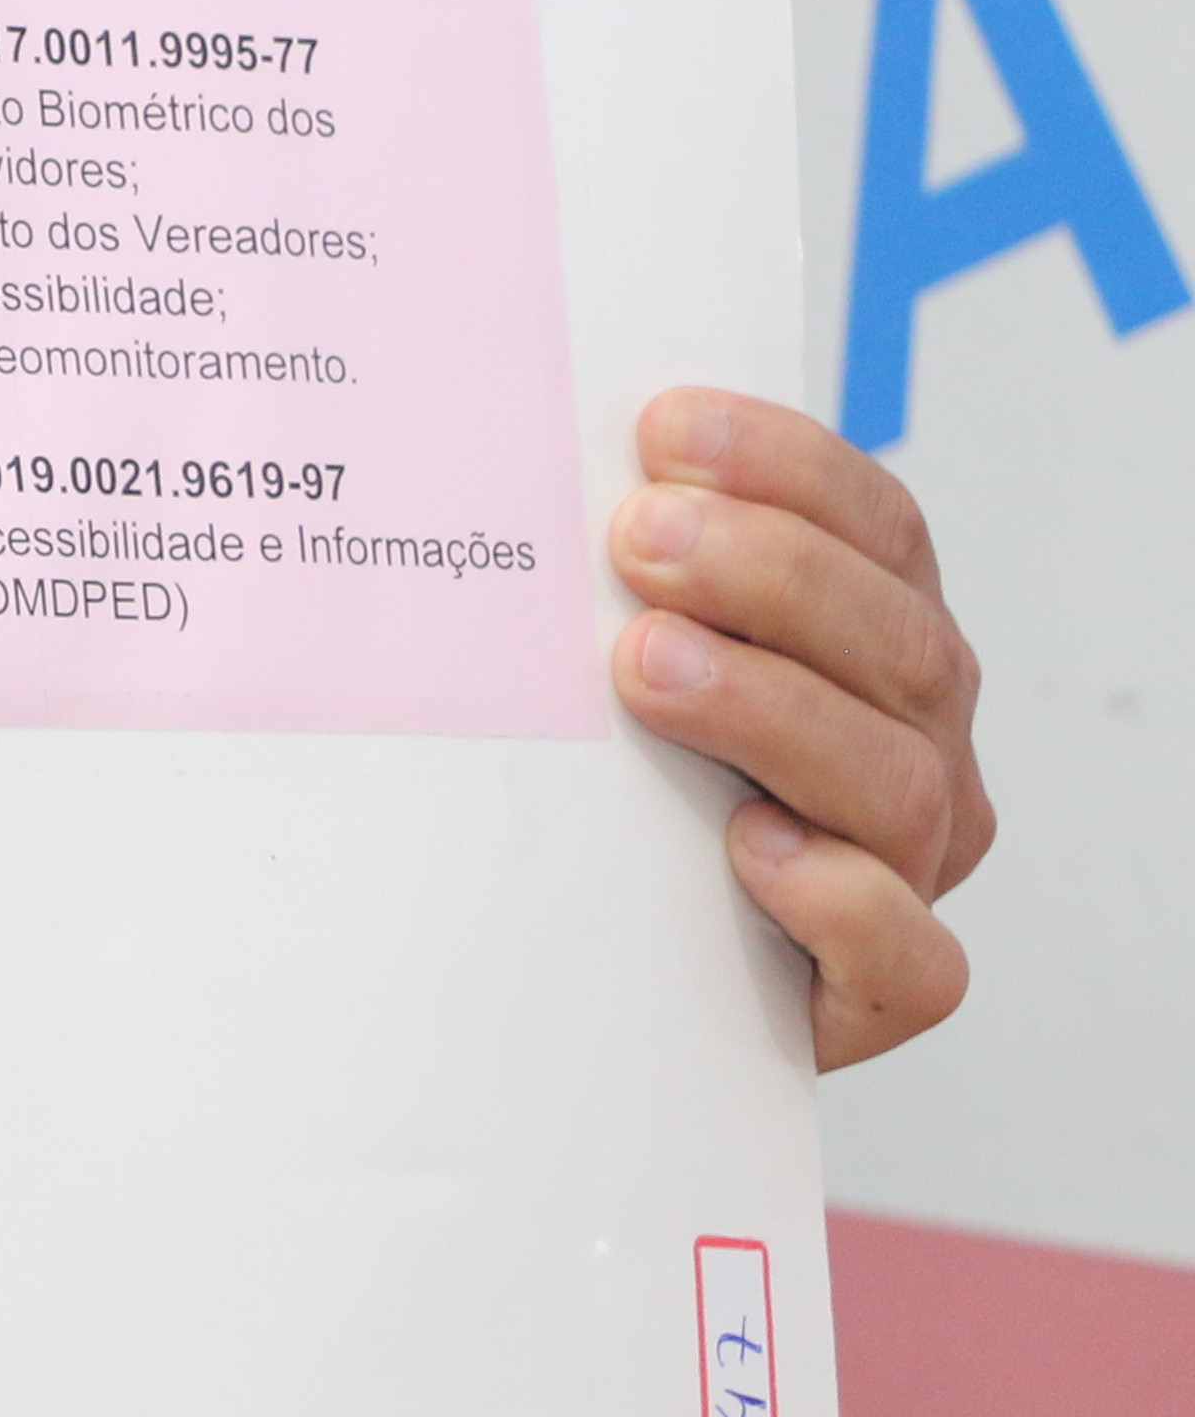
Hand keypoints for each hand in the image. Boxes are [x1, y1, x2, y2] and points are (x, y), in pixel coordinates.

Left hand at [605, 388, 987, 1069]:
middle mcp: (916, 743)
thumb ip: (611, 565)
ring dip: (774, 708)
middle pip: (895, 642)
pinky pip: (912, 958)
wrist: (614, 956)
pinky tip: (751, 847)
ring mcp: (911, 865)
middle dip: (771, 572)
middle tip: (641, 536)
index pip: (878, 528)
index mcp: (876, 637)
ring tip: (647, 667)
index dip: (790, 467)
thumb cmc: (614, 780)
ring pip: (898, 781)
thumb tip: (501, 447)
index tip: (666, 427)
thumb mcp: (618, 647)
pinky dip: (846, 900)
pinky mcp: (880, 989)